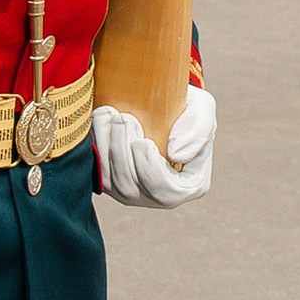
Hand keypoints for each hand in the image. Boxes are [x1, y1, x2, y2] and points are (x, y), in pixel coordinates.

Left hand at [94, 86, 214, 207]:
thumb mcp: (203, 111)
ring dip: (107, 148)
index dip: (149, 170)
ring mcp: (134, 191)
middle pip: (132, 190)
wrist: (167, 104)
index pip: (165, 192)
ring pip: (111, 184)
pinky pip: (98, 174)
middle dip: (122, 154)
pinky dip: (97, 147)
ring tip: (111, 114)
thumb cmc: (189, 109)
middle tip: (124, 118)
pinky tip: (101, 119)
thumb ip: (197, 132)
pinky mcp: (113, 182)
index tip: (142, 141)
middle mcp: (160, 196)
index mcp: (189, 185)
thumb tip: (175, 155)